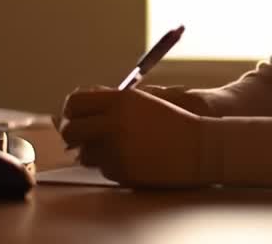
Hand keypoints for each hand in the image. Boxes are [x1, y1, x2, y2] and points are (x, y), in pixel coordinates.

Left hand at [58, 87, 207, 187]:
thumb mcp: (140, 102)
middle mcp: (113, 123)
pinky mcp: (121, 171)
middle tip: (83, 136)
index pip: (74, 102)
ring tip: (116, 147)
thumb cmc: (172, 121)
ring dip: (93, 152)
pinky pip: (102, 168)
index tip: (77, 116)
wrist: (200, 147)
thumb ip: (108, 102)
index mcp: (119, 100)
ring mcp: (116, 149)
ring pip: (83, 154)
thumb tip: (72, 110)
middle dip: (73, 134)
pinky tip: (132, 159)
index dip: (72, 111)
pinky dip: (111, 164)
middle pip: (70, 130)